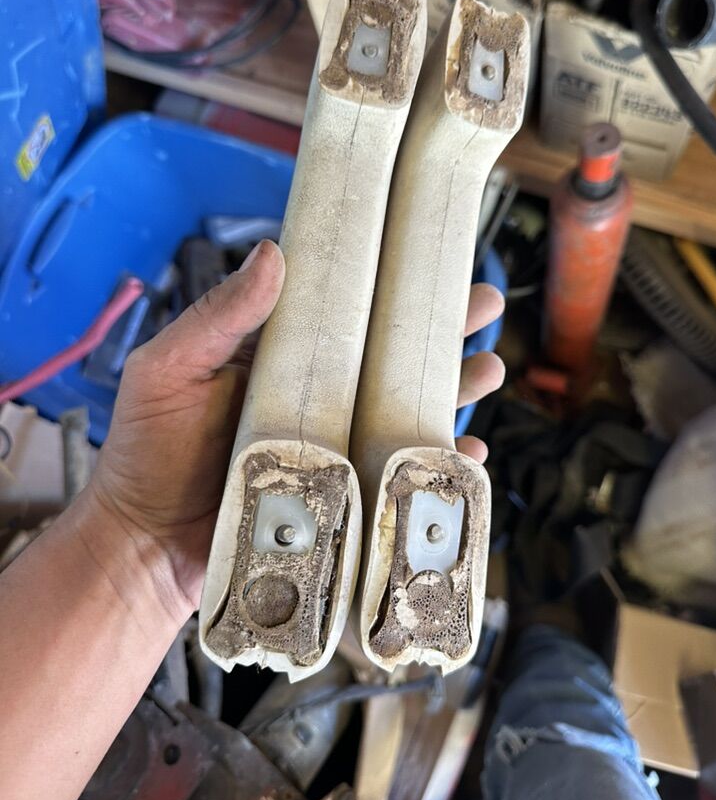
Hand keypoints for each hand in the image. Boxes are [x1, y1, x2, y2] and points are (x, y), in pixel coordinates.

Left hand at [86, 241, 504, 617]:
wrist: (142, 546)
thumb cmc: (146, 453)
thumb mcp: (170, 369)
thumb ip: (218, 317)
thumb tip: (274, 254)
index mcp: (280, 359)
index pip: (346, 311)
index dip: (390, 284)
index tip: (430, 256)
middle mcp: (316, 397)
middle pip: (391, 357)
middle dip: (442, 330)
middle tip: (487, 304)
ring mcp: (333, 446)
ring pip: (406, 410)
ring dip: (453, 389)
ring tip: (489, 367)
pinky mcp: (342, 494)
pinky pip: (398, 475)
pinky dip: (435, 463)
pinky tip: (467, 451)